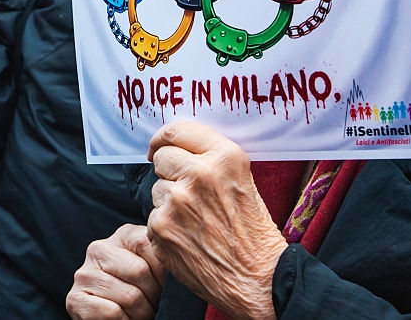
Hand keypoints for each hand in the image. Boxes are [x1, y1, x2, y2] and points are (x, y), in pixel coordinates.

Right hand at [67, 224, 165, 319]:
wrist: (113, 318)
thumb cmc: (140, 291)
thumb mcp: (153, 269)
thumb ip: (162, 259)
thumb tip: (181, 260)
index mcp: (122, 236)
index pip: (150, 245)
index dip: (165, 273)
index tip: (166, 287)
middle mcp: (98, 249)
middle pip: (140, 272)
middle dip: (154, 296)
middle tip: (155, 305)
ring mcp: (84, 274)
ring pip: (129, 296)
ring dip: (142, 313)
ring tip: (143, 314)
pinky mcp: (75, 299)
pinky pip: (112, 312)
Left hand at [147, 120, 287, 319]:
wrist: (257, 279)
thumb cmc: (253, 231)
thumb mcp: (243, 179)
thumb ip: (211, 158)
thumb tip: (174, 144)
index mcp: (224, 157)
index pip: (177, 131)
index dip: (163, 138)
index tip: (159, 146)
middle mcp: (199, 174)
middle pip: (162, 157)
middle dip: (169, 172)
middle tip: (187, 191)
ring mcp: (177, 201)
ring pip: (156, 189)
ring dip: (168, 202)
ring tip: (195, 220)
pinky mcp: (161, 228)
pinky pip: (153, 217)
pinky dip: (165, 227)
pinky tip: (187, 238)